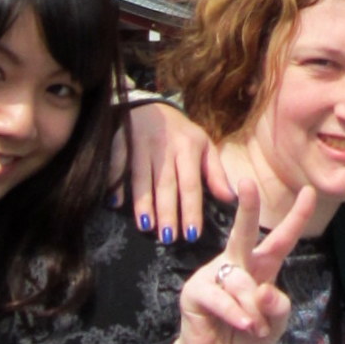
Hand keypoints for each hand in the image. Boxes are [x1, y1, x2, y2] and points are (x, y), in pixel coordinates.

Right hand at [121, 100, 231, 243]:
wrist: (152, 106)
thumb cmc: (182, 133)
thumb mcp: (204, 146)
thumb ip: (215, 173)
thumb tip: (229, 199)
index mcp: (188, 147)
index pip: (191, 183)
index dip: (191, 209)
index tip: (192, 234)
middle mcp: (165, 145)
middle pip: (166, 183)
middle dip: (167, 211)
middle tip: (168, 238)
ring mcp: (141, 142)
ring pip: (141, 176)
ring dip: (143, 202)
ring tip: (146, 226)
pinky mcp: (121, 139)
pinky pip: (117, 163)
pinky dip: (115, 182)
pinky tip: (115, 202)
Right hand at [171, 179, 315, 343]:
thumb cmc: (247, 339)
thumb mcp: (274, 325)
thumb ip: (277, 308)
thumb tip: (264, 291)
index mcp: (260, 267)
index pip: (280, 239)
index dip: (295, 217)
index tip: (309, 191)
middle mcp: (237, 264)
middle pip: (243, 231)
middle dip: (247, 207)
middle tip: (247, 183)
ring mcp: (214, 275)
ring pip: (241, 281)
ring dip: (252, 309)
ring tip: (254, 328)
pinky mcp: (195, 291)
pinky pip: (221, 297)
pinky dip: (236, 313)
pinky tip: (244, 325)